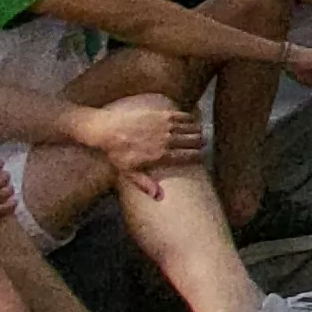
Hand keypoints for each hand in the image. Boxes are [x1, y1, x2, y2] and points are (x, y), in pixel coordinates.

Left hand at [65, 96, 200, 192]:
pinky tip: (193, 120)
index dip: (199, 156)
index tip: (203, 156)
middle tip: (204, 144)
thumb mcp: (129, 173)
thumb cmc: (116, 153)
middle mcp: (166, 141)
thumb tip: (160, 197)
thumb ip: (146, 184)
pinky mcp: (161, 114)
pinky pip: (182, 116)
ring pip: (190, 128)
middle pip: (192, 141)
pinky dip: (190, 118)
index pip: (188, 156)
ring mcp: (165, 126)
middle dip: (201, 143)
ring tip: (201, 132)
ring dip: (197, 130)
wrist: (107, 131)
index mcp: (161, 156)